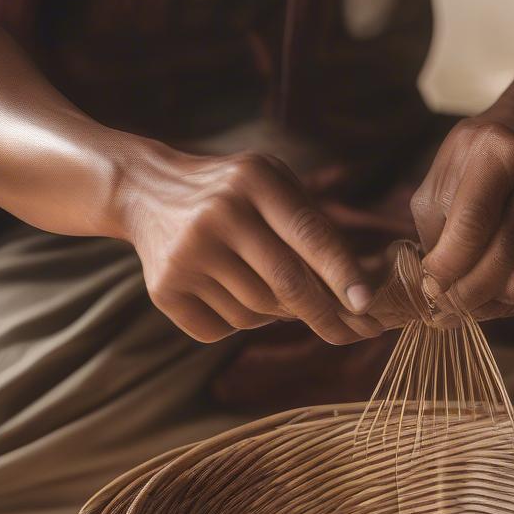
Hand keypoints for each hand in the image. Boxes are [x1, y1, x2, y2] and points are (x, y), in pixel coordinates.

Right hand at [118, 144, 381, 343]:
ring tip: (258, 281)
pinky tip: (224, 290)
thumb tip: (355, 296)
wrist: (146, 192)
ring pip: (257, 312)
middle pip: (287, 284)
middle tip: (352, 333)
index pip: (309, 234)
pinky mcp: (165, 288)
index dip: (342, 273)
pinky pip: (222, 329)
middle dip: (326, 316)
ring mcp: (188, 253)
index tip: (367, 305)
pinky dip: (235, 322)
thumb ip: (312, 226)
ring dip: (273, 312)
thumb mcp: (271, 184)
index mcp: (254, 180)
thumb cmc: (233, 193)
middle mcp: (219, 214)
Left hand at [410, 117, 513, 318]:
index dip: (448, 266)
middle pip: (502, 251)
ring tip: (469, 304)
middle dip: (468, 290)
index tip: (431, 286)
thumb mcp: (443, 182)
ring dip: (493, 299)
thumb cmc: (476, 165)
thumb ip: (434, 231)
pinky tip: (499, 295)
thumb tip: (432, 288)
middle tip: (447, 306)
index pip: (471, 223)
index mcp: (493, 152)